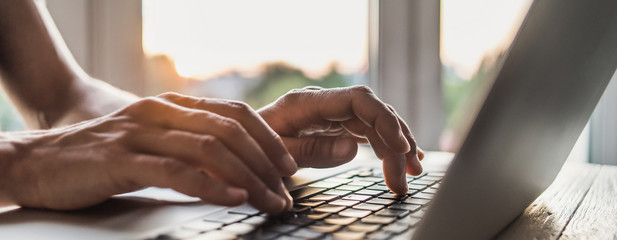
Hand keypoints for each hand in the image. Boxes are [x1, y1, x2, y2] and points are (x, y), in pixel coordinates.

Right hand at [0, 93, 296, 213]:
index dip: (267, 138)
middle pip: (230, 130)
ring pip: (210, 148)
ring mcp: (140, 132)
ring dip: (248, 177)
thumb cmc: (102, 158)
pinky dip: (210, 184)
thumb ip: (188, 148)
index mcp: (172, 107)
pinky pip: (176, 169)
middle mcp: (161, 112)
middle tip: (285, 192)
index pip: (234, 113)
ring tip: (269, 201)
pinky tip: (232, 198)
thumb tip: (235, 169)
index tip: (289, 166)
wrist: (39, 163)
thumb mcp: (152, 145)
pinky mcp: (122, 158)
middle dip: (265, 163)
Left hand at [259, 86, 423, 193]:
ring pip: (375, 123)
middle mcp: (325, 103)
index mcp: (308, 102)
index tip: (400, 147)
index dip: (384, 120)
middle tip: (403, 179)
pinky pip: (367, 132)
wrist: (239, 143)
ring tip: (411, 174)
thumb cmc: (251, 146)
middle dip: (394, 144)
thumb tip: (352, 149)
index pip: (358, 100)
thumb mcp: (275, 152)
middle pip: (372, 114)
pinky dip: (385, 147)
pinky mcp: (335, 126)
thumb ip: (310, 150)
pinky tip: (400, 161)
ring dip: (396, 147)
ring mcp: (331, 114)